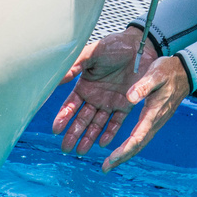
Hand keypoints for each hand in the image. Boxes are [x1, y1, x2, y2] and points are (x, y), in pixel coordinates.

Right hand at [53, 28, 156, 155]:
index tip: (56, 130)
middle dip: (73, 133)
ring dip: (88, 137)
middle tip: (66, 148)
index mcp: (85, 86)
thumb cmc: (113, 46)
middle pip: (82, 119)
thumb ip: (75, 66)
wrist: (139, 45)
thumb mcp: (91, 54)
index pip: (71, 106)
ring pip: (97, 124)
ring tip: (81, 151)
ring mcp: (110, 102)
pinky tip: (102, 143)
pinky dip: (109, 132)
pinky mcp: (126, 105)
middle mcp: (95, 97)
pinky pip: (116, 122)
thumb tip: (57, 78)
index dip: (63, 117)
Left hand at [102, 54, 190, 171]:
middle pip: (137, 146)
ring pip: (139, 143)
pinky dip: (130, 145)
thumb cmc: (168, 71)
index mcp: (153, 112)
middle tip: (105, 168)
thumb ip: (143, 85)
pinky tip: (121, 148)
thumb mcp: (156, 74)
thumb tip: (129, 98)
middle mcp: (154, 121)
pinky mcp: (153, 119)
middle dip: (121, 157)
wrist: (184, 73)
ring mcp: (155, 122)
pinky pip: (140, 137)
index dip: (124, 150)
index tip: (111, 159)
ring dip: (124, 154)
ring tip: (109, 163)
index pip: (138, 137)